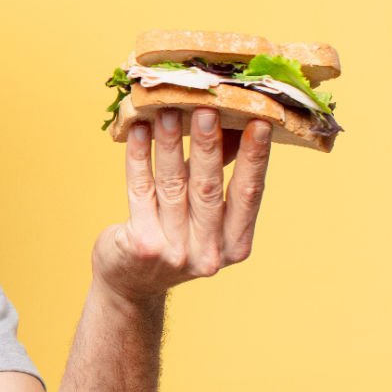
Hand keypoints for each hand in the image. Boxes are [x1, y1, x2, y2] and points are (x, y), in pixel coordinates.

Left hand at [93, 108, 272, 303]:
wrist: (131, 283)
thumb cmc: (174, 238)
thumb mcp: (204, 215)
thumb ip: (218, 176)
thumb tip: (235, 124)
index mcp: (235, 245)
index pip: (248, 194)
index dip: (254, 158)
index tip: (260, 122)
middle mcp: (207, 252)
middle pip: (208, 189)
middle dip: (209, 144)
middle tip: (207, 108)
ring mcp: (173, 252)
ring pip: (172, 186)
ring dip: (170, 144)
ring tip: (167, 111)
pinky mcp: (141, 245)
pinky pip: (141, 190)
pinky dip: (139, 157)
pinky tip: (138, 131)